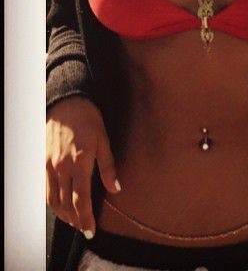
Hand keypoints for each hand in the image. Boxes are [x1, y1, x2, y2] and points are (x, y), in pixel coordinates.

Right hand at [46, 96, 120, 236]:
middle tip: (85, 228)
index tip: (91, 230)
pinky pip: (47, 190)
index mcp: (80, 163)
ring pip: (53, 200)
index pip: (81, 199)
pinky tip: (62, 205)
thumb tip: (116, 188)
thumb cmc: (89, 120)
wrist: (67, 105)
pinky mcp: (43, 164)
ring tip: (75, 221)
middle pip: (66, 204)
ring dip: (63, 214)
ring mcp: (50, 166)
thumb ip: (109, 166)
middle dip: (75, 220)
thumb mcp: (104, 140)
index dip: (85, 218)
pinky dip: (54, 202)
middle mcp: (61, 168)